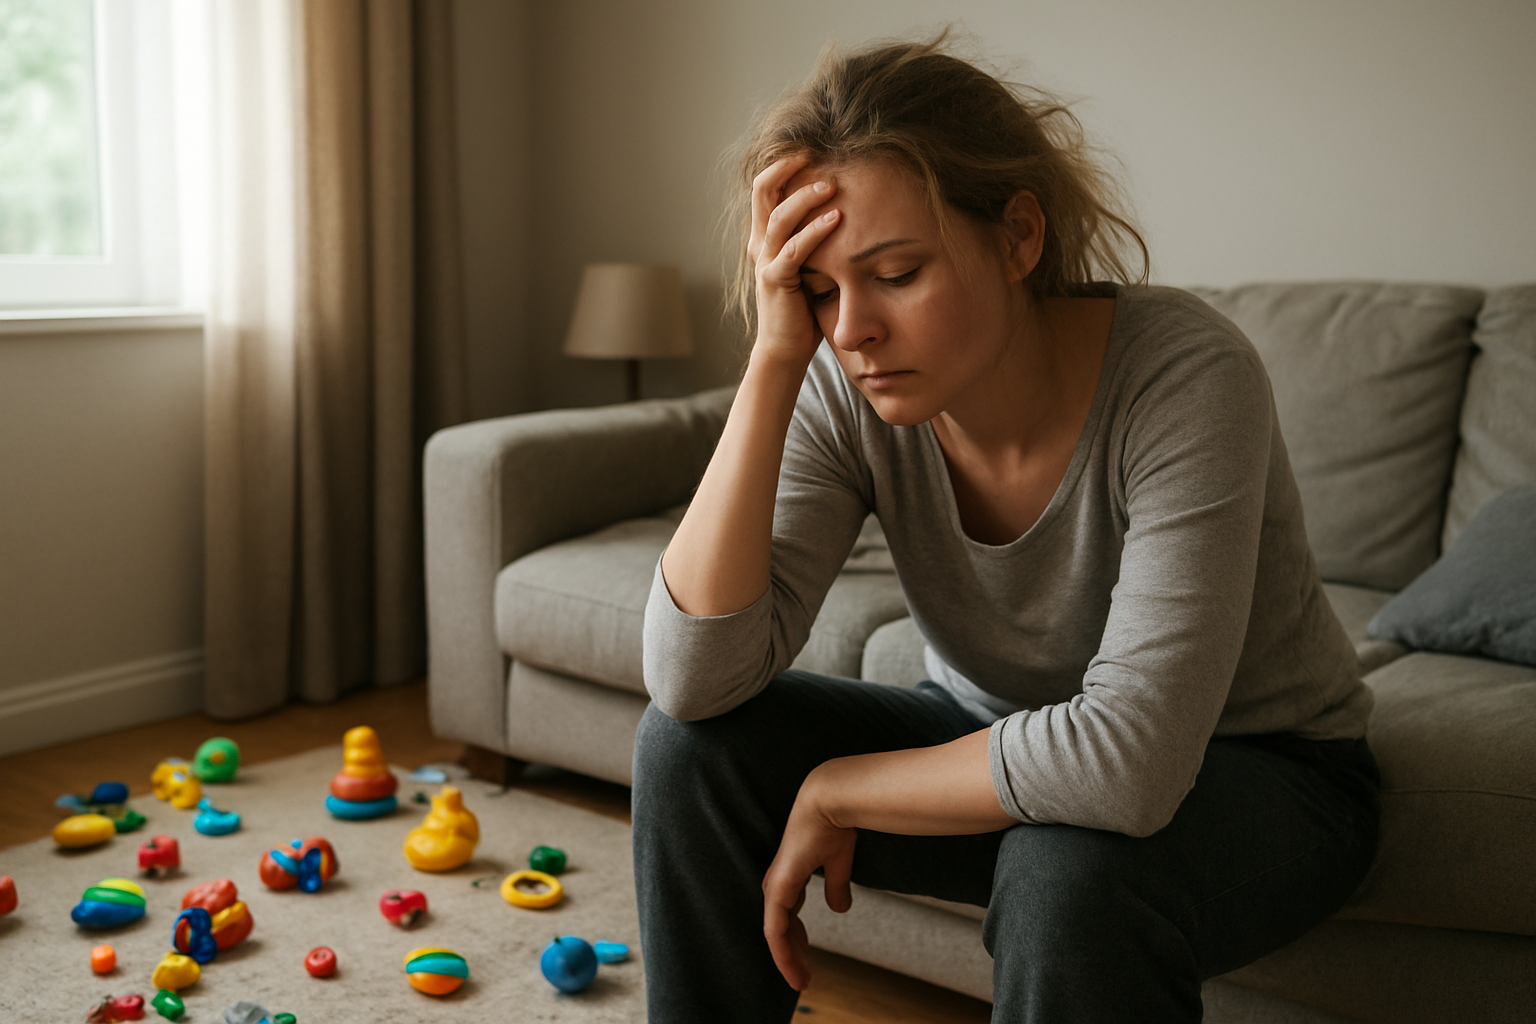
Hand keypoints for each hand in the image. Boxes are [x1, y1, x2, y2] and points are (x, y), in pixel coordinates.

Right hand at [746, 154, 840, 369]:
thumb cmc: (804, 308)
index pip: (767, 187)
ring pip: (778, 216)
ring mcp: (765, 261)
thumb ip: (818, 239)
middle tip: (816, 152)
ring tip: (832, 183)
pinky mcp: (776, 281)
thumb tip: (851, 209)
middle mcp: (760, 243)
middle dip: (788, 166)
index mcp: (766, 236)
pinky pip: (794, 249)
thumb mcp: (812, 265)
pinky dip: (815, 231)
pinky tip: (837, 218)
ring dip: (805, 196)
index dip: (785, 164)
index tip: (812, 149)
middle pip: (762, 190)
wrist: (785, 349)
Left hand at [762, 769, 856, 991]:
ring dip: (788, 959)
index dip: (797, 943)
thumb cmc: (833, 823)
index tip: (807, 965)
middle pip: (782, 930)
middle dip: (793, 956)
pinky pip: (774, 928)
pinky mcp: (779, 887)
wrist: (829, 801)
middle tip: (805, 980)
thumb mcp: (837, 862)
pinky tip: (791, 966)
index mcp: (790, 878)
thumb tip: (840, 908)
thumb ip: (836, 885)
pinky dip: (781, 950)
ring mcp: (776, 886)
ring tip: (800, 981)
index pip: (790, 918)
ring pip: (776, 934)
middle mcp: (779, 884)